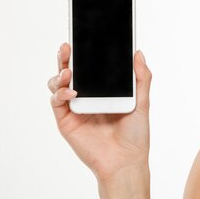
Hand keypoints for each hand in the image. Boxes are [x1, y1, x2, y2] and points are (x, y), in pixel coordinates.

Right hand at [48, 43, 152, 182]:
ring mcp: (76, 108)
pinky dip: (61, 94)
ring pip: (59, 84)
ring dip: (61, 74)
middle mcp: (88, 96)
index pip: (92, 67)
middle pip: (72, 71)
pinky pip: (57, 102)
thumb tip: (138, 53)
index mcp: (105, 90)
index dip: (86, 53)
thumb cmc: (136, 135)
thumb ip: (141, 78)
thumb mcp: (143, 103)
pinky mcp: (66, 121)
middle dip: (67, 57)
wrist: (126, 162)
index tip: (85, 36)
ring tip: (68, 71)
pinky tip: (71, 92)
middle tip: (68, 46)